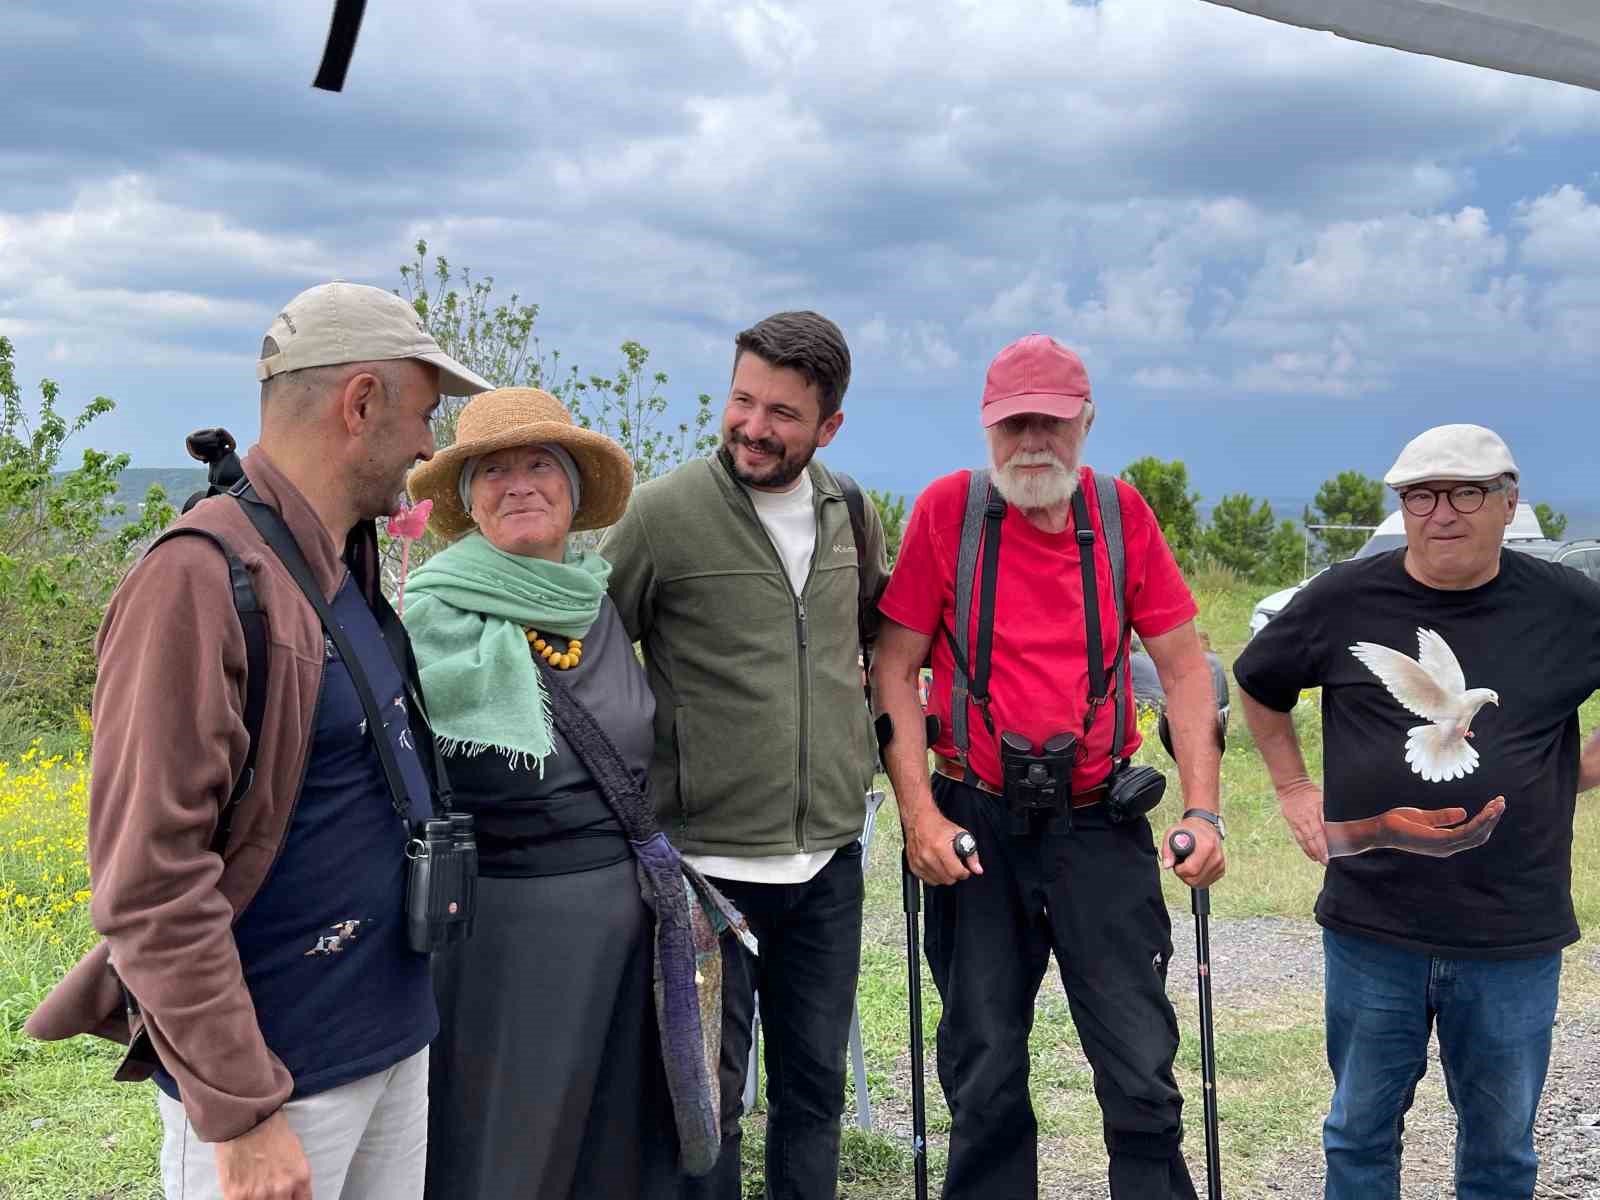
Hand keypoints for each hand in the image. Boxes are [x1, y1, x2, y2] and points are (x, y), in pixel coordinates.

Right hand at [215, 1110, 310, 1199]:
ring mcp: (259, 1195)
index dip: (293, 1199)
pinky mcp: (237, 1196)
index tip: (288, 1197)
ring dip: (258, 1199)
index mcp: (300, 1177)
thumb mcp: (294, 1151)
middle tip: (268, 1192)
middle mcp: (282, 1189)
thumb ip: (293, 1175)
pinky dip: (241, 1199)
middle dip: (277, 1199)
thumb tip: (290, 1190)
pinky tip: (241, 1191)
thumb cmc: (269, 1128)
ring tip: (254, 1187)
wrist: (245, 1118)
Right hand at [903, 807, 982, 885]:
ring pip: (938, 881)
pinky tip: (936, 865)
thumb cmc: (939, 826)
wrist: (919, 820)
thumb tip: (977, 869)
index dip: (964, 872)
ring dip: (944, 875)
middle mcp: (928, 856)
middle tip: (955, 864)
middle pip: (948, 879)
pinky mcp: (913, 866)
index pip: (956, 872)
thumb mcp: (960, 835)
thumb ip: (971, 854)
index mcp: (940, 847)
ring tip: (945, 863)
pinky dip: (934, 876)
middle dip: (955, 874)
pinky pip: (927, 880)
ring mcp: (919, 862)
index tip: (965, 869)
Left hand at [1160, 816, 1224, 886]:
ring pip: (1201, 883)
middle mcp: (1216, 856)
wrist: (1204, 826)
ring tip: (1188, 863)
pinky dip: (1198, 878)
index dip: (1179, 869)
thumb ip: (1167, 850)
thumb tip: (1167, 865)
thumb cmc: (1189, 830)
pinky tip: (1196, 866)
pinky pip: (1206, 882)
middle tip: (1180, 864)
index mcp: (1206, 846)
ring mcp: (1220, 863)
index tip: (1177, 863)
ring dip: (1190, 877)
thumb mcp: (1172, 834)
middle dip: (1183, 875)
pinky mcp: (1221, 869)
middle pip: (1196, 879)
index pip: (1191, 869)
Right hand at [1278, 780, 1327, 864]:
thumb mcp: (1323, 799)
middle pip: (1313, 837)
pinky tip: (1311, 856)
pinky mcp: (1293, 824)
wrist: (1291, 788)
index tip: (1330, 852)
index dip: (1325, 842)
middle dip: (1320, 850)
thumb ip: (1329, 812)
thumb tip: (1341, 824)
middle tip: (1326, 861)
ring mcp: (1299, 822)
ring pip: (1306, 840)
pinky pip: (1299, 839)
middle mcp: (1307, 818)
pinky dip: (1305, 848)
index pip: (1321, 829)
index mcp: (1316, 810)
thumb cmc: (1310, 793)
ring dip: (1313, 851)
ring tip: (1319, 861)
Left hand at [1326, 796, 1506, 858]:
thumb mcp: (1425, 817)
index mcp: (1445, 841)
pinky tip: (1487, 811)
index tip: (1495, 804)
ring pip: (1476, 834)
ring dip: (1489, 819)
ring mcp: (1444, 846)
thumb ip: (1443, 817)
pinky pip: (1465, 832)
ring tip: (1499, 804)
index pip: (1473, 833)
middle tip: (1502, 801)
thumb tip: (1463, 812)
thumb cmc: (1398, 823)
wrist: (1380, 828)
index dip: (1486, 820)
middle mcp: (1448, 846)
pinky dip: (1479, 822)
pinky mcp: (1439, 841)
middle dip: (1492, 819)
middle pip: (1479, 835)